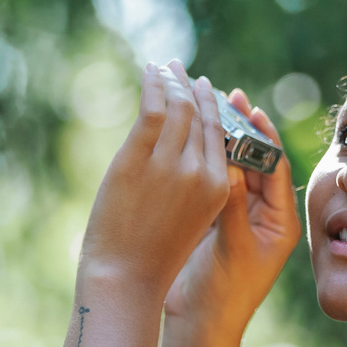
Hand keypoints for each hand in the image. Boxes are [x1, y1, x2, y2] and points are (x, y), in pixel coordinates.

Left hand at [79, 62, 230, 292]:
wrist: (125, 280)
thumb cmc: (153, 259)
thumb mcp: (190, 222)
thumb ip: (193, 187)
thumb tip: (180, 154)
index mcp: (219, 189)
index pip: (222, 137)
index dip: (215, 110)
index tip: (207, 90)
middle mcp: (201, 172)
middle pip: (203, 117)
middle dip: (194, 89)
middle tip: (185, 70)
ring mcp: (170, 164)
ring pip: (178, 107)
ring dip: (173, 80)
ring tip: (166, 66)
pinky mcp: (138, 158)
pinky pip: (152, 109)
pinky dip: (153, 84)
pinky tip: (150, 71)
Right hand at [163, 87, 300, 325]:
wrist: (199, 325)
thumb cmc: (226, 293)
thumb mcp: (235, 247)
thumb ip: (234, 207)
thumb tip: (229, 166)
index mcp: (280, 220)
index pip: (277, 167)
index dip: (264, 136)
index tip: (251, 109)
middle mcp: (263, 213)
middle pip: (255, 160)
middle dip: (241, 129)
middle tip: (228, 95)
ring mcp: (238, 215)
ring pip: (231, 167)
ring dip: (220, 139)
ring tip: (207, 105)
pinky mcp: (213, 220)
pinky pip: (211, 181)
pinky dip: (202, 160)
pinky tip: (189, 137)